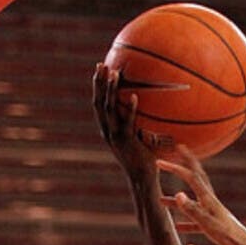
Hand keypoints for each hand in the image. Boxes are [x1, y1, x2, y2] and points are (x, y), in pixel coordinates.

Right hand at [92, 63, 169, 183]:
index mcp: (108, 130)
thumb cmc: (144, 159)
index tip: (98, 69)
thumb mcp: (138, 138)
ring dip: (110, 90)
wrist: (142, 179)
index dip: (97, 86)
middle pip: (99, 102)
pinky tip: (134, 96)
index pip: (98, 104)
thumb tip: (148, 107)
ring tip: (114, 74)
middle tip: (101, 64)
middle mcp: (108, 132)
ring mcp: (116, 137)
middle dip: (98, 83)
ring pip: (109, 109)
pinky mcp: (127, 142)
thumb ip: (138, 123)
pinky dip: (129, 108)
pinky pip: (128, 122)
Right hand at [157, 150, 245, 244]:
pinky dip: (185, 223)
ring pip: (191, 203)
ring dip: (176, 202)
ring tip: (161, 201)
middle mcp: (210, 202)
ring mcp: (212, 214)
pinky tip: (177, 227)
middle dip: (185, 165)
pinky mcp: (213, 227)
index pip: (190, 176)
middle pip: (196, 179)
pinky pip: (195, 222)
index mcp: (208, 198)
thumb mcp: (207, 223)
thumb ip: (192, 209)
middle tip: (177, 151)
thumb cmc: (227, 237)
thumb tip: (177, 194)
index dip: (175, 167)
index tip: (159, 161)